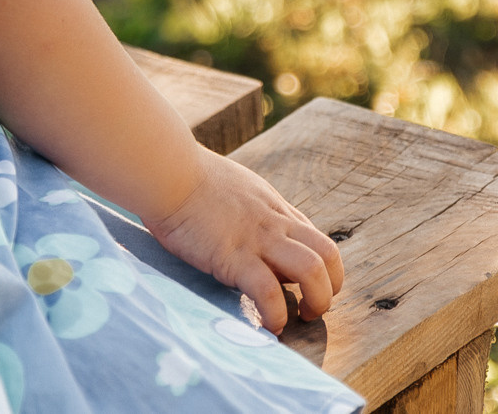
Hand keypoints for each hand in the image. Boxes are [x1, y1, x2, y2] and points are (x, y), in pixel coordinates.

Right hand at [143, 146, 344, 331]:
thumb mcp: (234, 186)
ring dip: (316, 301)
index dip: (321, 268)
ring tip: (300, 318)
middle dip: (331, 287)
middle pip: (328, 254)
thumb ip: (248, 209)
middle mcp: (274, 222)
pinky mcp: (234, 258)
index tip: (305, 287)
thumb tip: (244, 228)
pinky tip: (268, 326)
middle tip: (311, 307)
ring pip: (312, 271)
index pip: (316, 239)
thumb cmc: (187, 177)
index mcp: (273, 207)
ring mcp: (257, 240)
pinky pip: (269, 291)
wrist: (167, 172)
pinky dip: (276, 314)